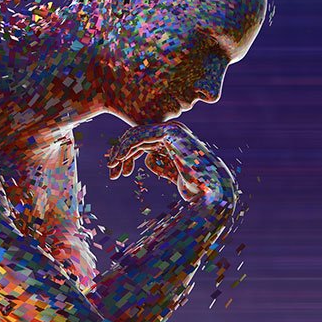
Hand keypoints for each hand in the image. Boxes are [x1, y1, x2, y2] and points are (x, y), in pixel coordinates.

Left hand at [106, 122, 237, 210]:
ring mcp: (172, 130)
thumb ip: (158, 162)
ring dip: (121, 151)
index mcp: (173, 140)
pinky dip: (126, 147)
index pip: (141, 142)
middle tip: (111, 170)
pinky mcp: (170, 133)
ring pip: (135, 135)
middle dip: (120, 153)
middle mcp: (173, 132)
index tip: (116, 173)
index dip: (126, 156)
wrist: (211, 191)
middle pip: (136, 137)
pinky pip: (140, 136)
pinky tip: (118, 160)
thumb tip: (147, 157)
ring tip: (112, 167)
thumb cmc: (194, 186)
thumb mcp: (170, 172)